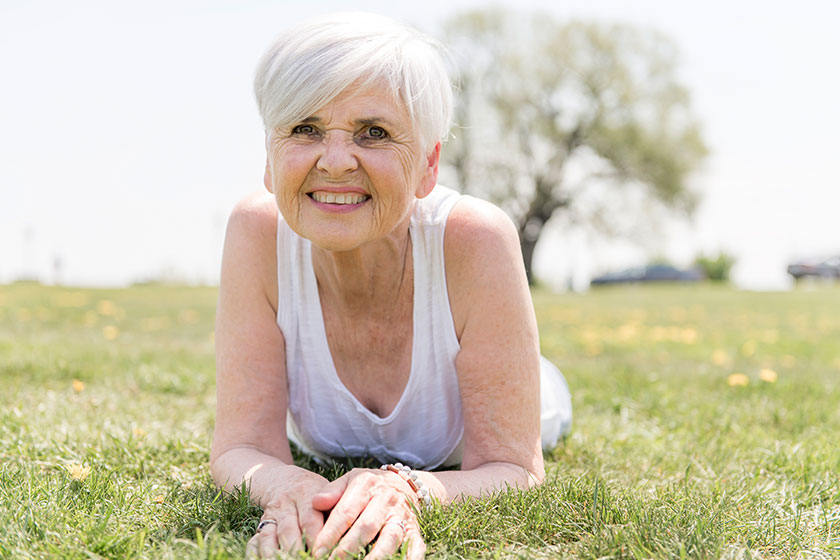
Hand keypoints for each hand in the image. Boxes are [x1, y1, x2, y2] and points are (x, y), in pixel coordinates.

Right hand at [245, 468, 330, 558]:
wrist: (284, 481)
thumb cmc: (316, 493)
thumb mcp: (327, 491)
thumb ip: (336, 507)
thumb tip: (348, 531)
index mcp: (306, 493)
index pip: (309, 518)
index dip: (315, 538)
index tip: (322, 553)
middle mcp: (286, 503)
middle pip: (288, 531)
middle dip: (296, 550)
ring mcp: (271, 514)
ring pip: (269, 537)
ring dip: (276, 555)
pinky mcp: (261, 525)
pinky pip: (255, 541)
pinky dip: (257, 553)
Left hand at [309, 468, 425, 558]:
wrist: (405, 484)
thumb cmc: (370, 487)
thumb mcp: (350, 480)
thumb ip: (332, 491)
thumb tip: (315, 502)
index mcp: (367, 485)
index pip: (345, 512)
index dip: (330, 534)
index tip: (317, 551)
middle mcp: (386, 500)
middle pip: (366, 527)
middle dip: (347, 549)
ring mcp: (402, 516)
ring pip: (390, 538)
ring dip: (375, 557)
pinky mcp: (415, 530)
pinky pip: (416, 547)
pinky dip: (410, 559)